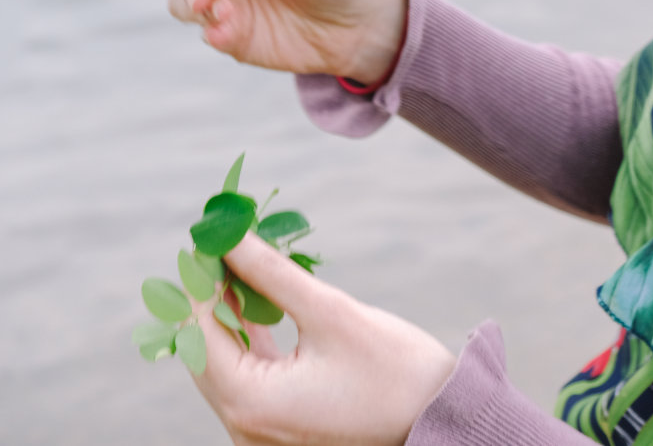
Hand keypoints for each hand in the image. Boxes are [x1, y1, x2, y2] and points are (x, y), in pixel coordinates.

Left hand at [189, 233, 457, 445]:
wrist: (444, 418)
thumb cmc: (397, 370)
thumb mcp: (333, 313)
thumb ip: (274, 275)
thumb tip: (231, 238)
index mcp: (250, 403)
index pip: (199, 332)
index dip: (199, 279)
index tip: (210, 235)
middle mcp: (244, 426)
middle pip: (206, 350)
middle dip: (212, 294)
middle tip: (224, 243)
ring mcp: (260, 431)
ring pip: (226, 362)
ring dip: (230, 313)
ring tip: (240, 262)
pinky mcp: (279, 425)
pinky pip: (250, 376)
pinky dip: (251, 338)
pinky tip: (257, 300)